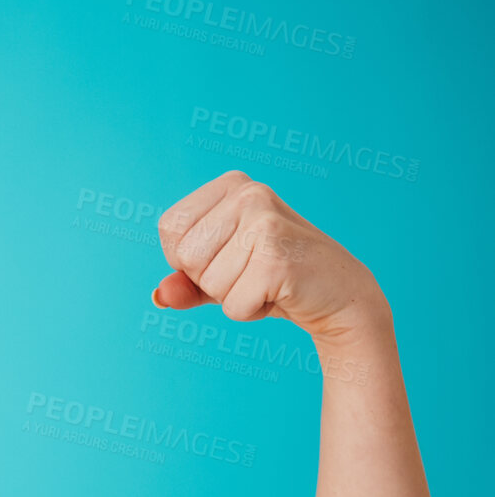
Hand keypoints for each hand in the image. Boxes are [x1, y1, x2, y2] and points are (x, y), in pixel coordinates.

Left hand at [151, 171, 389, 341]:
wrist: (337, 293)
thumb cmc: (272, 278)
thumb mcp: (221, 274)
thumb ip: (184, 283)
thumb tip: (159, 295)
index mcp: (231, 185)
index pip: (170, 228)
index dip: (187, 257)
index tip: (227, 255)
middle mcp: (249, 194)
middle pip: (185, 257)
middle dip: (210, 280)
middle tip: (250, 271)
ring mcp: (265, 223)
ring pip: (207, 283)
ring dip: (232, 296)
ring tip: (265, 280)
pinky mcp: (277, 259)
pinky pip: (232, 305)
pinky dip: (250, 311)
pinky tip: (278, 292)